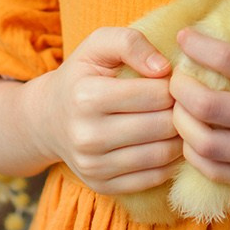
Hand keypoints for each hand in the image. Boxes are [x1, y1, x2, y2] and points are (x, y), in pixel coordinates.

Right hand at [27, 27, 183, 193]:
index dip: (174, 85)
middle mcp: (87, 135)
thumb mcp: (98, 44)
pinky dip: (170, 162)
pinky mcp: (102, 186)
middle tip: (183, 103)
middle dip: (180, 112)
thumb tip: (164, 68)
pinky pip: (154, 178)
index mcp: (87, 96)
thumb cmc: (82, 75)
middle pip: (162, 125)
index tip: (174, 81)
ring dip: (180, 138)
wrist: (47, 118)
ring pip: (162, 155)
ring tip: (179, 122)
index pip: (156, 93)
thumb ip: (131, 43)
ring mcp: (93, 165)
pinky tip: (167, 143)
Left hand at [168, 26, 229, 187]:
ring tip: (179, 107)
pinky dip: (196, 155)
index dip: (199, 45)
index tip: (185, 36)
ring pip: (207, 144)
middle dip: (181, 87)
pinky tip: (193, 137)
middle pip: (209, 105)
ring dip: (182, 123)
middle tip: (176, 75)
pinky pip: (218, 171)